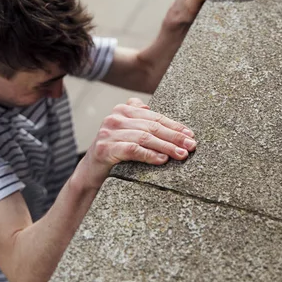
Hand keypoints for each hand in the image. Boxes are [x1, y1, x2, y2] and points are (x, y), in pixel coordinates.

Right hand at [81, 98, 195, 185]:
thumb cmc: (114, 152)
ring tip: (181, 154)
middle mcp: (115, 118)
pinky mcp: (105, 149)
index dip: (174, 126)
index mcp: (123, 109)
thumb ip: (140, 120)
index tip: (190, 135)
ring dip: (166, 147)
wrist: (91, 171)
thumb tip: (160, 116)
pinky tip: (162, 159)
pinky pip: (132, 150)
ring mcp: (108, 132)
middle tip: (191, 146)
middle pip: (152, 127)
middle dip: (174, 136)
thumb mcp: (127, 132)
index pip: (155, 117)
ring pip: (144, 138)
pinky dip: (149, 154)